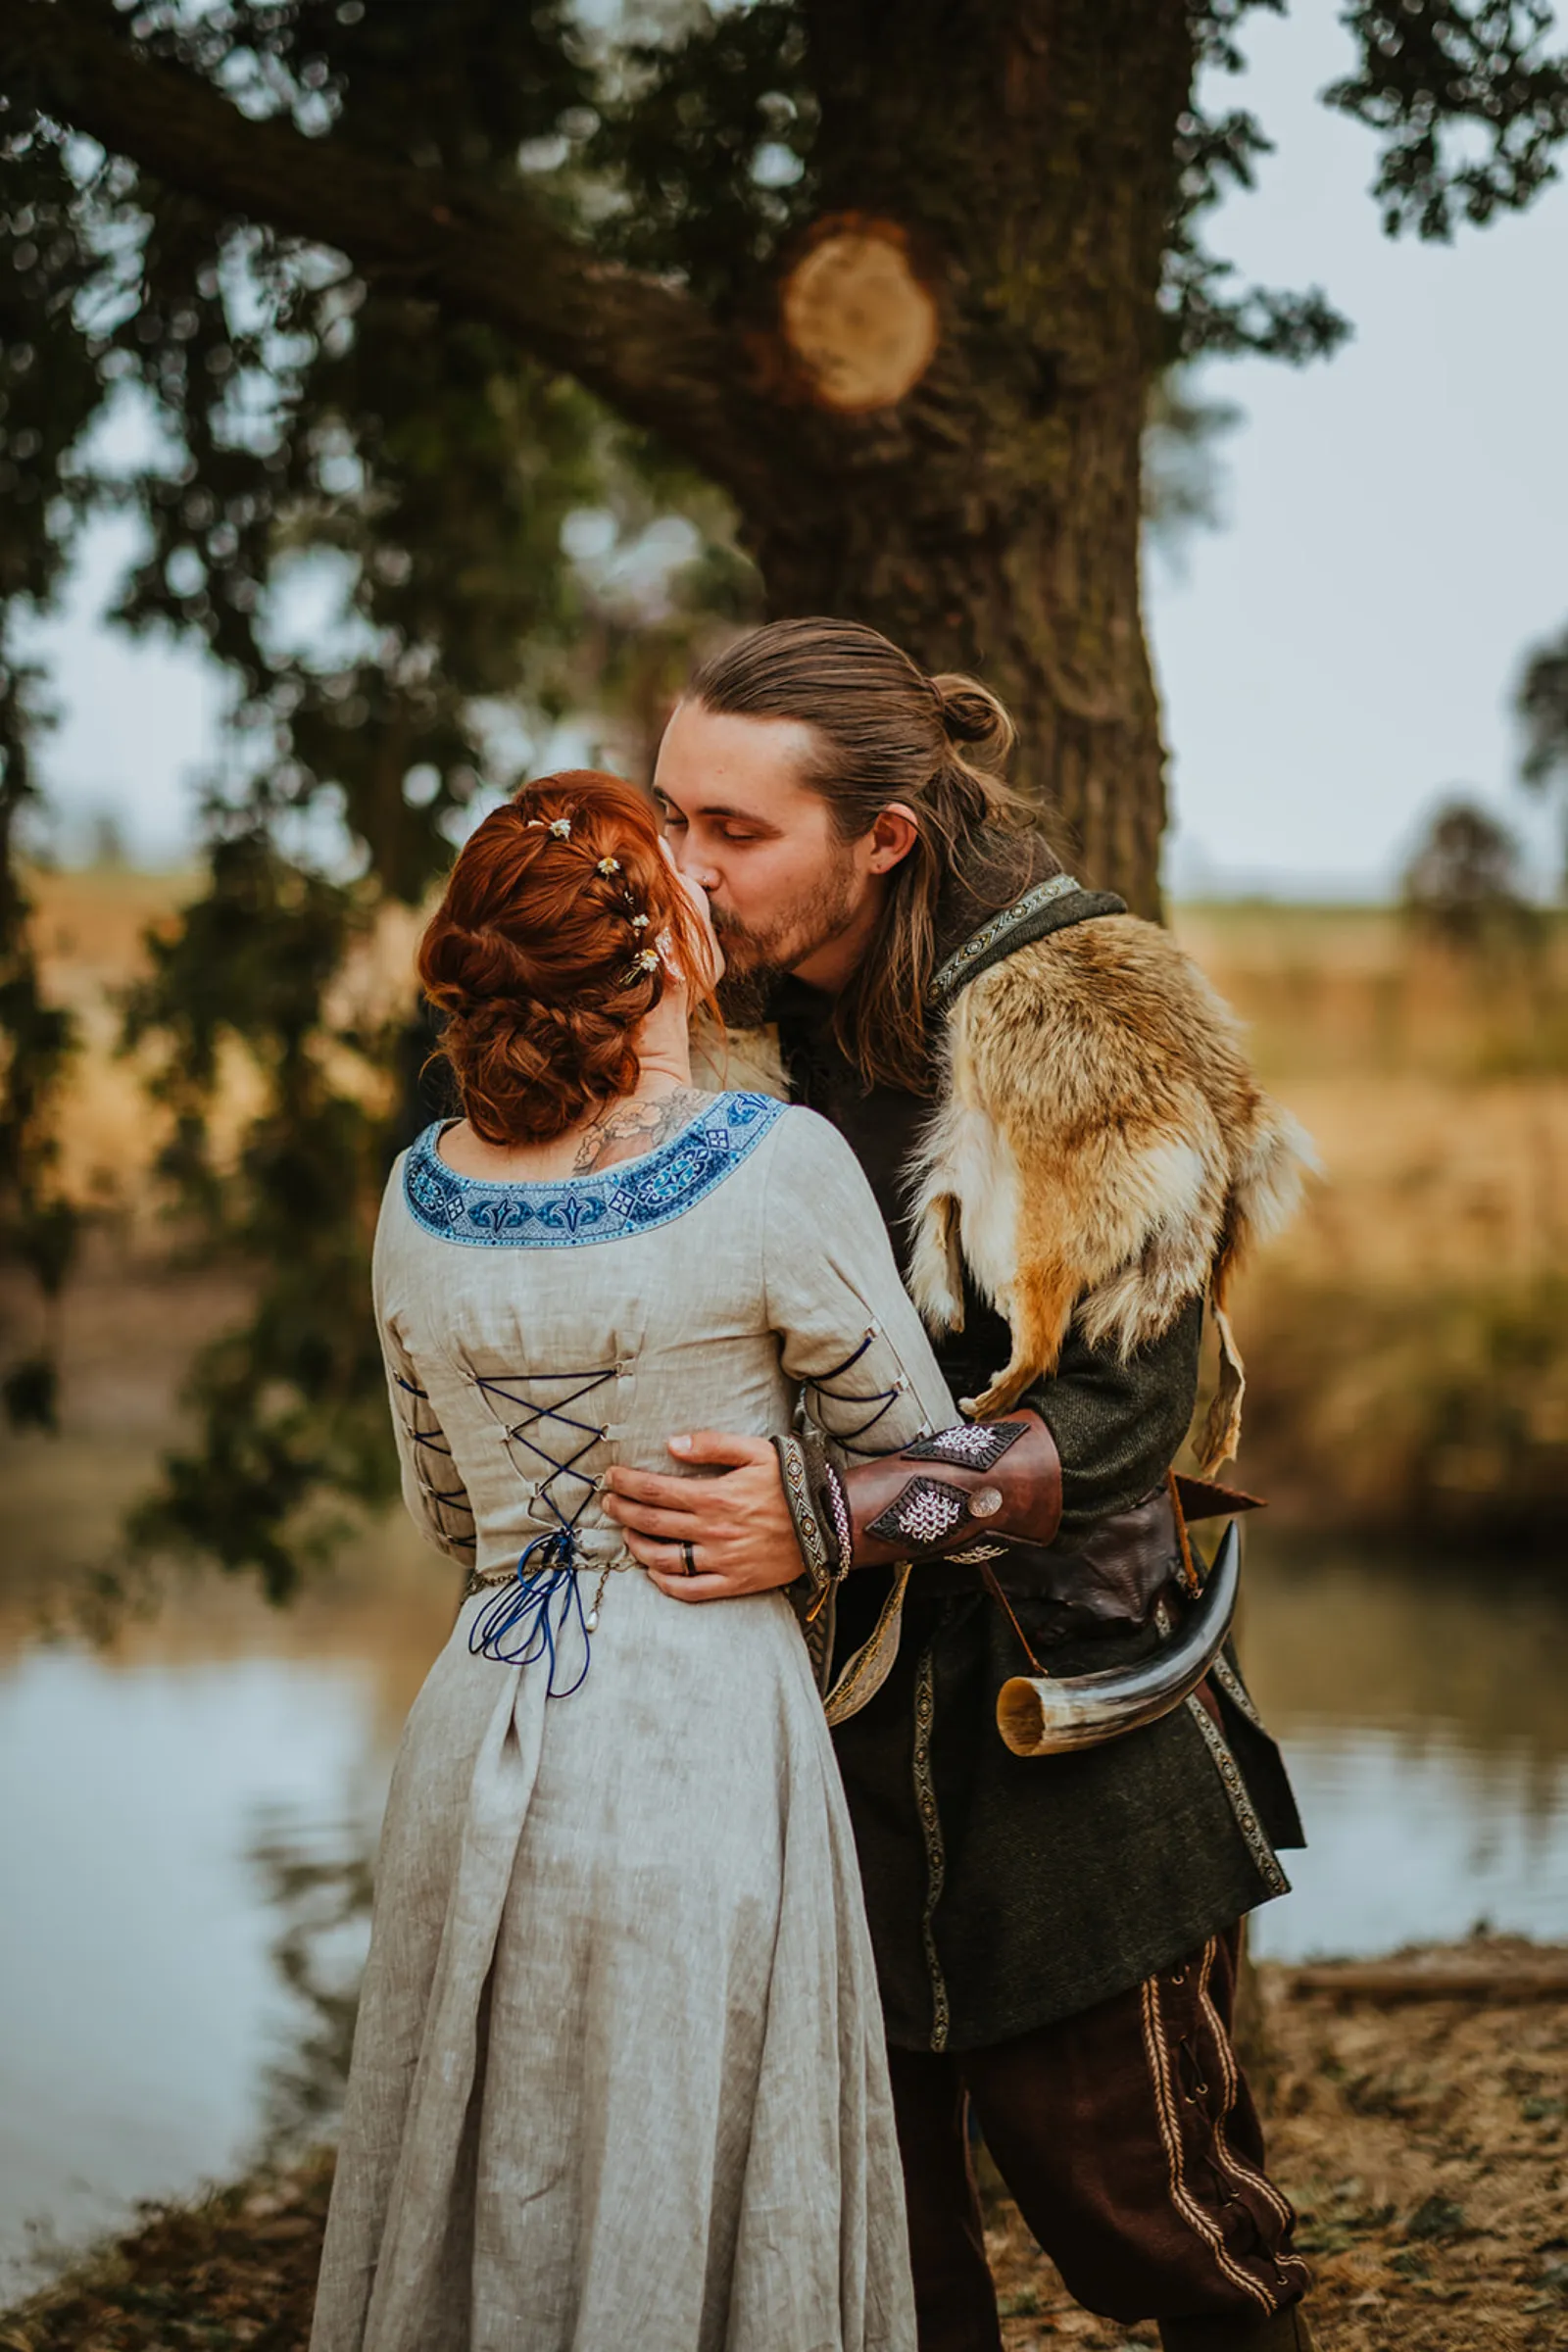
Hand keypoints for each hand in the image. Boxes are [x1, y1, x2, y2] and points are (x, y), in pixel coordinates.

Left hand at [603, 1431, 801, 1602]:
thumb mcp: (756, 1451)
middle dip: (622, 1511)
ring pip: (663, 1558)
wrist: (828, 1523)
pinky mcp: (733, 1582)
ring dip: (636, 1546)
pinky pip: (690, 1589)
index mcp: (715, 1496)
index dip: (627, 1483)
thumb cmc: (790, 1483)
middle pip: (651, 1523)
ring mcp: (721, 1560)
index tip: (611, 1477)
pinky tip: (653, 1570)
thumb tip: (673, 1444)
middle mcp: (713, 1530)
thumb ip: (712, 1445)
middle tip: (608, 1502)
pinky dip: (665, 1582)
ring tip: (626, 1534)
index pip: (655, 1490)